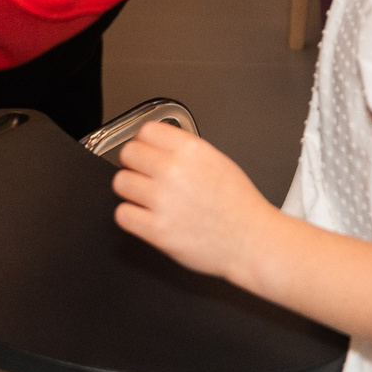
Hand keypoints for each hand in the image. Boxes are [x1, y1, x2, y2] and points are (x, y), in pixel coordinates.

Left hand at [112, 122, 277, 283]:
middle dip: (134, 164)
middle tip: (143, 174)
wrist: (251, 241)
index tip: (146, 150)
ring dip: (131, 190)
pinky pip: (122, 214)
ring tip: (146, 197)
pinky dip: (131, 216)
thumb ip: (184, 150)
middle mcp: (174, 171)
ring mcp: (163, 201)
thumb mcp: (217, 160)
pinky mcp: (157, 230)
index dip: (144, 142)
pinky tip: (145, 216)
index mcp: (191, 150)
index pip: (146, 130)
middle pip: (128, 154)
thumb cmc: (238, 205)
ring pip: (121, 183)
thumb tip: (157, 146)